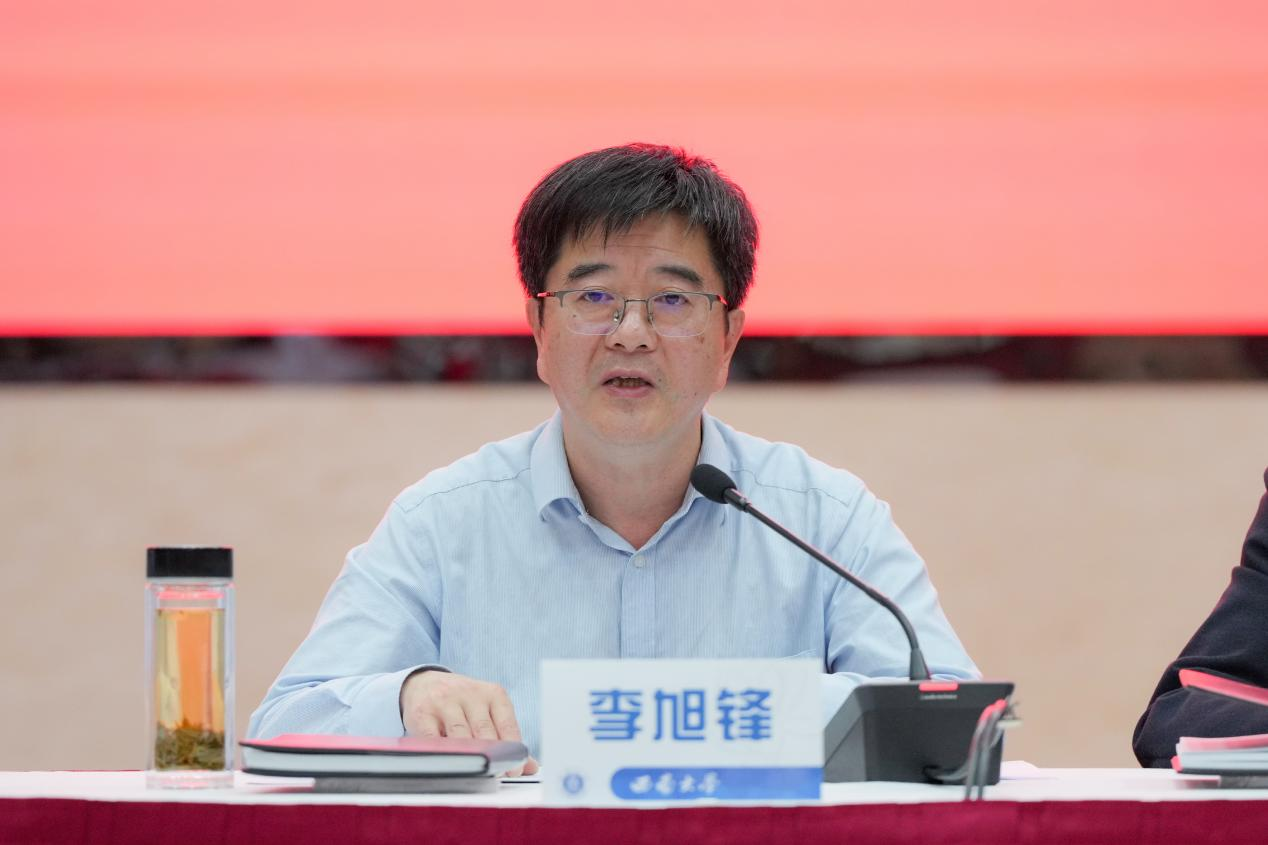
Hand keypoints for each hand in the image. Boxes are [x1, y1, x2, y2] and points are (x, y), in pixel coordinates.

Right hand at [400, 669, 538, 775]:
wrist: (423, 683)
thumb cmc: (462, 703)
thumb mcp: (487, 711)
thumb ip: (507, 737)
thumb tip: (531, 766)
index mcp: (493, 694)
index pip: (507, 723)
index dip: (512, 748)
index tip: (515, 770)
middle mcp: (470, 694)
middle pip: (484, 731)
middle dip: (491, 756)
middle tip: (496, 775)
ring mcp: (445, 701)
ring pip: (460, 735)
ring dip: (468, 758)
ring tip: (475, 774)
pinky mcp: (422, 713)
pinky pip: (434, 739)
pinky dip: (443, 754)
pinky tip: (449, 765)